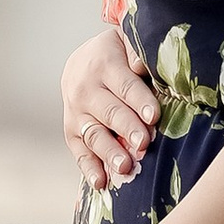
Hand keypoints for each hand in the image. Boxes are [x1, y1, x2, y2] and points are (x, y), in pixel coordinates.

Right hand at [61, 21, 157, 192]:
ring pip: (94, 134)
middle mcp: (85, 88)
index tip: (153, 116)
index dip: (139, 100)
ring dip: (109, 152)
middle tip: (143, 144)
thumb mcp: (127, 41)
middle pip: (110, 112)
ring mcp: (75, 112)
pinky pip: (79, 151)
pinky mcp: (71, 131)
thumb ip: (138, 51)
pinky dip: (89, 168)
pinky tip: (101, 183)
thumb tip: (143, 66)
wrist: (83, 59)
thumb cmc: (118, 53)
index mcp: (103, 63)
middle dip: (127, 129)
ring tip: (125, 167)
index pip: (125, 85)